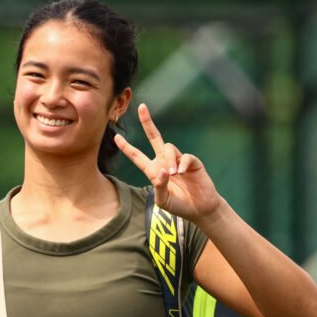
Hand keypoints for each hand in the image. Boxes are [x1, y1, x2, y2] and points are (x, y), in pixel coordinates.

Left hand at [114, 103, 222, 223]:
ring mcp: (178, 160)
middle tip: (141, 107)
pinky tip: (181, 174)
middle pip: (154, 137)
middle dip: (147, 122)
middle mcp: (164, 161)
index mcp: (153, 170)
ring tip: (173, 175)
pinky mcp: (192, 162)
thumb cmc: (179, 205)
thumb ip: (159, 186)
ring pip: (168, 148)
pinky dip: (181, 164)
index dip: (127, 147)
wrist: (200, 209)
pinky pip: (184, 156)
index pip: (137, 156)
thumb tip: (162, 172)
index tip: (116, 137)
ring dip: (169, 160)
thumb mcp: (163, 200)